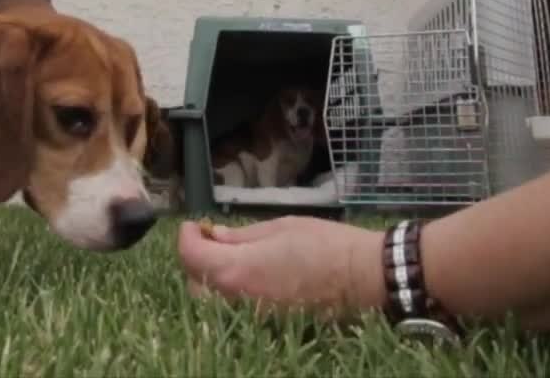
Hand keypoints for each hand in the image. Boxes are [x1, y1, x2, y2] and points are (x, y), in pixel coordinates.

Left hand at [176, 215, 387, 319]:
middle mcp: (238, 299)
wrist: (363, 277)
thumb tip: (215, 236)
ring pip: (213, 301)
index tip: (193, 225)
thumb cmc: (325, 243)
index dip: (186, 237)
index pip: (190, 257)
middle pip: (194, 284)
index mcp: (238, 269)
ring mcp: (253, 316)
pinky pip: (236, 310)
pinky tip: (247, 274)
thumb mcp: (280, 227)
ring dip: (211, 278)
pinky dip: (231, 293)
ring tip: (228, 256)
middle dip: (195, 260)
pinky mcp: (269, 323)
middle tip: (209, 240)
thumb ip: (242, 235)